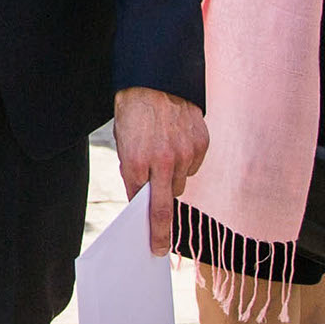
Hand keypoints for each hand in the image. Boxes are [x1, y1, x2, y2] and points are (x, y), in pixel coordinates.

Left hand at [112, 86, 208, 255]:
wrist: (156, 77)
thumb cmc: (134, 110)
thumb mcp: (122, 141)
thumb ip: (132, 171)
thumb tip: (140, 198)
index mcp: (137, 160)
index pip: (141, 202)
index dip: (145, 224)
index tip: (154, 246)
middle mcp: (163, 161)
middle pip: (165, 206)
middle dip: (162, 230)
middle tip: (161, 246)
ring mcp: (185, 153)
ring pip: (180, 184)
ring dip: (171, 179)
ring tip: (163, 157)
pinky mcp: (201, 144)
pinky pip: (193, 166)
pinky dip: (186, 162)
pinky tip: (176, 144)